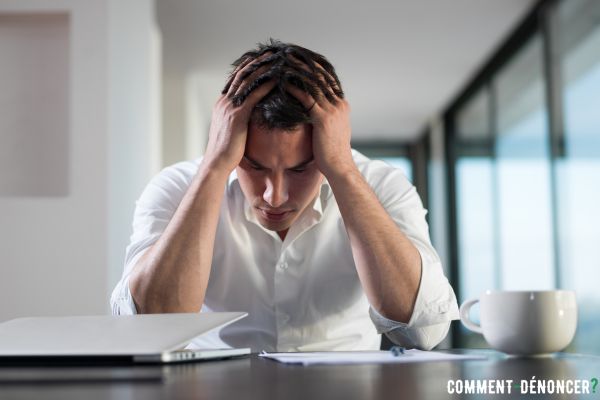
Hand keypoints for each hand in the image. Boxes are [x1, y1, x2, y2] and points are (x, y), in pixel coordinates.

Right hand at [204, 56, 275, 172]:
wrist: (217, 163)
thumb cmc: (226, 152)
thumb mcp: (231, 131)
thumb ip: (238, 119)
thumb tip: (248, 118)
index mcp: (222, 103)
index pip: (235, 79)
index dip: (248, 67)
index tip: (261, 58)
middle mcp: (224, 101)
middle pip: (241, 75)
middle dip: (257, 62)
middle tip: (271, 52)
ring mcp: (230, 107)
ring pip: (248, 81)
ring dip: (263, 69)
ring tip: (277, 59)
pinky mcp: (238, 116)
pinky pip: (254, 96)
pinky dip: (266, 85)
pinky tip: (278, 79)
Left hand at [286, 64, 354, 177]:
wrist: (339, 168)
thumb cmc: (331, 154)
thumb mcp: (332, 131)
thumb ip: (325, 117)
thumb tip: (313, 112)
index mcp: (342, 105)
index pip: (327, 79)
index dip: (313, 67)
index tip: (299, 57)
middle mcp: (339, 104)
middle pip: (321, 76)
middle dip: (304, 63)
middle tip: (289, 53)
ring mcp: (333, 110)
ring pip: (313, 84)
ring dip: (297, 71)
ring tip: (283, 62)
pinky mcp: (323, 119)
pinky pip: (306, 98)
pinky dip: (293, 88)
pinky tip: (282, 83)